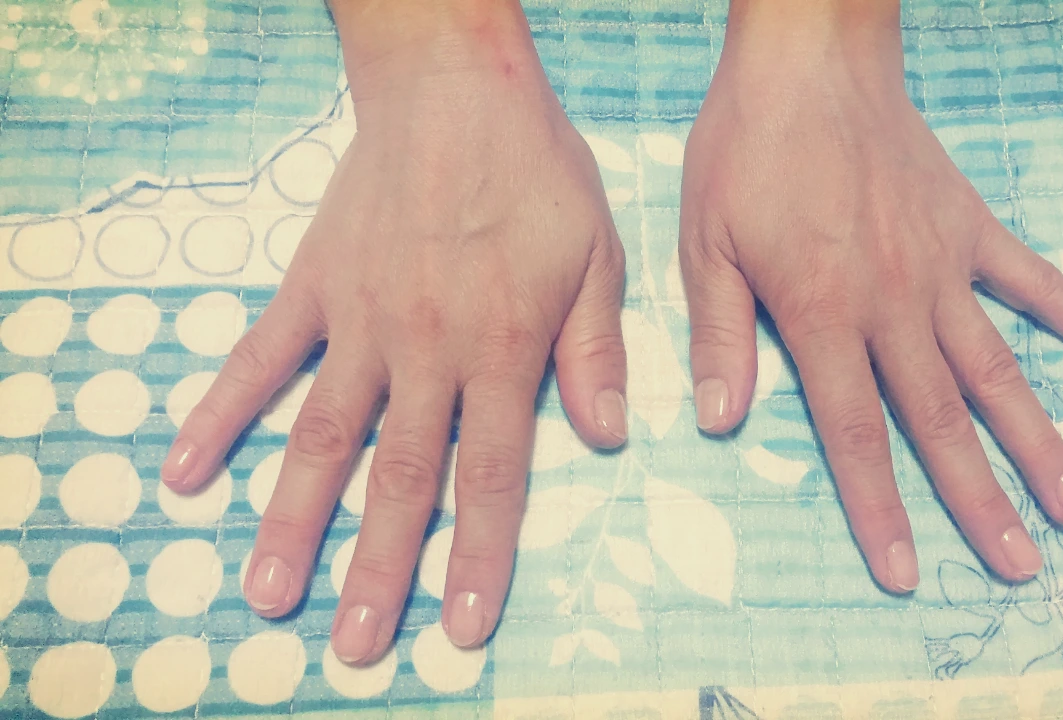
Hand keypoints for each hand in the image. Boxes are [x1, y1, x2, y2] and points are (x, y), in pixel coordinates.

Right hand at [161, 3, 626, 662]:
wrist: (455, 89)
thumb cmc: (536, 172)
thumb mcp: (596, 257)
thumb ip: (592, 350)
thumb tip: (604, 436)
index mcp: (500, 350)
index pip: (491, 476)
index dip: (478, 558)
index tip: (463, 628)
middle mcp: (423, 351)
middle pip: (398, 478)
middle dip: (378, 569)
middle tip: (354, 645)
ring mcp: (359, 323)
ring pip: (322, 438)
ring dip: (294, 520)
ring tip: (266, 592)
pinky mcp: (313, 288)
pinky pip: (258, 360)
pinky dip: (221, 413)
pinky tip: (186, 471)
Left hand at [679, 6, 1062, 590]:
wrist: (808, 61)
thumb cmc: (746, 149)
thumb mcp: (706, 243)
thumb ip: (720, 334)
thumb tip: (719, 421)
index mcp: (824, 315)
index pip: (855, 433)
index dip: (879, 509)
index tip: (905, 574)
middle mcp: (893, 304)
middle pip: (941, 421)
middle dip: (978, 501)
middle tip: (1020, 567)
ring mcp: (941, 267)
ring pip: (997, 370)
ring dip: (1039, 440)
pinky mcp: (969, 230)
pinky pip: (1035, 282)